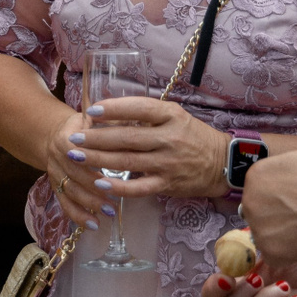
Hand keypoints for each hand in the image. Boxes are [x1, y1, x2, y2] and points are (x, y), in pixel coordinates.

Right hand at [46, 107, 116, 229]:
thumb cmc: (86, 125)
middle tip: (116, 199)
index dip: (94, 162)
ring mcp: (54, 173)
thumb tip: (136, 123)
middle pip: (74, 176)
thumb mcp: (94, 118)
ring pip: (70, 192)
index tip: (114, 170)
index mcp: (65, 137)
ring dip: (89, 204)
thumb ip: (110, 122)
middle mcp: (56, 156)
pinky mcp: (55, 186)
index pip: (79, 152)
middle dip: (95, 189)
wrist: (58, 133)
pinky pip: (65, 204)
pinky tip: (94, 225)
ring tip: (110, 212)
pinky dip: (78, 216)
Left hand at [66, 96, 229, 201]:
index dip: (113, 109)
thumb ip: (146, 114)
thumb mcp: (174, 116)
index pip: (139, 109)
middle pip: (126, 138)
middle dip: (96, 138)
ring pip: (127, 162)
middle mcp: (169, 138)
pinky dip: (118, 187)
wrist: (223, 163)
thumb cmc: (192, 135)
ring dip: (98, 159)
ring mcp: (168, 163)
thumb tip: (108, 111)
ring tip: (77, 156)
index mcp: (171, 116)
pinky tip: (99, 182)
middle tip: (74, 137)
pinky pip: (138, 188)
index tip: (91, 110)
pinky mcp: (168, 184)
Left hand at [239, 150, 296, 269]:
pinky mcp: (269, 251)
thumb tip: (281, 181)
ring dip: (280, 232)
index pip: (259, 186)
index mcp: (255, 176)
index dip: (277, 192)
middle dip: (274, 212)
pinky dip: (288, 250)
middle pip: (258, 209)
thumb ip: (281, 170)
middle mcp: (249, 202)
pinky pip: (275, 252)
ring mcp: (257, 228)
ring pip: (266, 232)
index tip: (292, 197)